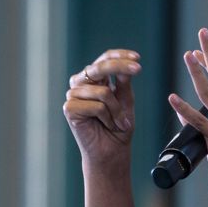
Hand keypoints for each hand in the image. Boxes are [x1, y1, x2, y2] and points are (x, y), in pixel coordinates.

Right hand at [63, 49, 140, 165]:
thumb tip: (124, 65)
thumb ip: (123, 82)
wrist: (112, 151)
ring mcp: (73, 96)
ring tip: (119, 122)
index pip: (104, 58)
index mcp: (94, 79)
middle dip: (119, 66)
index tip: (138, 58)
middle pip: (99, 67)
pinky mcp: (69, 109)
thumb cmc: (118, 126)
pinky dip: (107, 118)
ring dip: (117, 110)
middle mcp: (81, 84)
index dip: (119, 55)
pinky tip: (106, 126)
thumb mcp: (126, 100)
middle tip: (138, 69)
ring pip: (103, 92)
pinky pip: (96, 106)